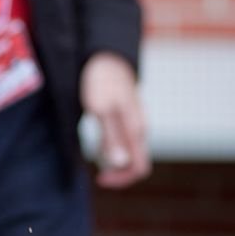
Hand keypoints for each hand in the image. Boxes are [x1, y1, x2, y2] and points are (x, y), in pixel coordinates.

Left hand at [80, 52, 150, 188]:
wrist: (105, 56)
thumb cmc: (101, 81)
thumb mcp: (100, 109)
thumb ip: (111, 137)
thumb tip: (119, 164)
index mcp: (136, 129)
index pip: (139, 168)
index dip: (121, 179)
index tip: (100, 179)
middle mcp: (140, 127)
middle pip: (136, 161)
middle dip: (117, 171)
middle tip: (96, 172)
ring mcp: (135, 120)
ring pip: (130, 150)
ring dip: (114, 158)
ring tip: (94, 154)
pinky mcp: (128, 114)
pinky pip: (125, 138)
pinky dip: (113, 145)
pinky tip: (98, 140)